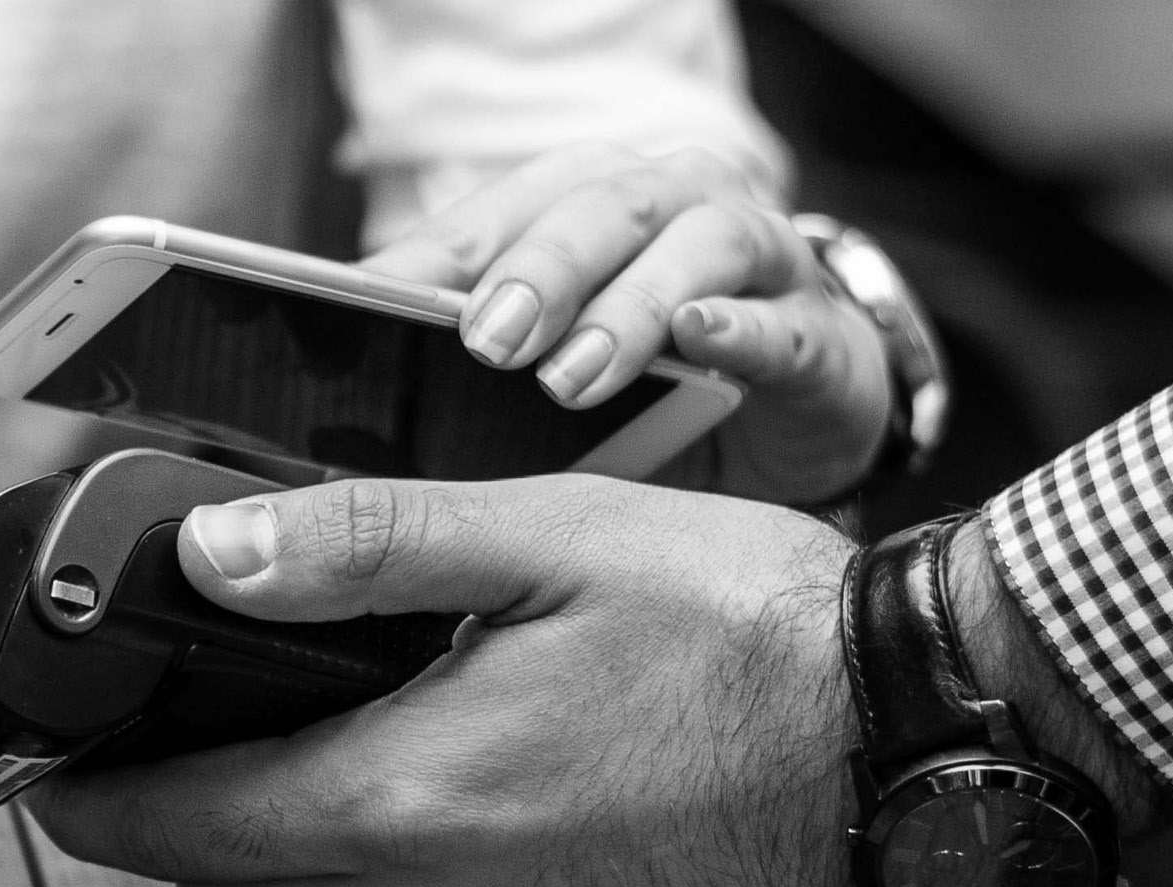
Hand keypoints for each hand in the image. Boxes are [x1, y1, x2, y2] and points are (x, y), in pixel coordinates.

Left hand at [20, 474, 910, 886]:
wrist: (919, 750)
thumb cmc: (756, 635)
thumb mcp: (550, 533)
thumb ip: (367, 539)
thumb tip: (217, 548)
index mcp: (406, 797)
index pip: (173, 828)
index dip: (92, 792)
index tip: (65, 751)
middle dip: (175, 827)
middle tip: (179, 736)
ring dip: (274, 860)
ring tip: (297, 751)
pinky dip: (377, 885)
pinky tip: (426, 792)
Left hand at [360, 145, 902, 504]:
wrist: (805, 401)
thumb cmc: (659, 375)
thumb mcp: (557, 359)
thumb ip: (478, 358)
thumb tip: (357, 389)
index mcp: (586, 200)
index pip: (497, 213)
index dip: (434, 256)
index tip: (371, 301)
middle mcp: (670, 205)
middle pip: (596, 211)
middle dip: (536, 271)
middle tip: (485, 338)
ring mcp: (754, 257)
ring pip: (693, 250)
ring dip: (628, 309)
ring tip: (572, 377)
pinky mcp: (815, 331)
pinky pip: (781, 322)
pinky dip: (740, 329)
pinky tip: (703, 341)